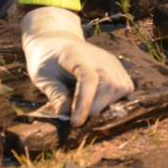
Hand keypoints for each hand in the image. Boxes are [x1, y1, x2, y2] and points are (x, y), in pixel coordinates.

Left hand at [21, 6, 134, 126]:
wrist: (57, 44)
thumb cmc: (47, 62)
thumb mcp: (42, 78)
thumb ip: (55, 94)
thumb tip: (65, 114)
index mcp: (75, 54)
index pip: (88, 78)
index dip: (84, 102)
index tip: (76, 123)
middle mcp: (99, 56)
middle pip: (109, 84)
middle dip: (95, 107)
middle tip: (78, 117)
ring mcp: (111, 61)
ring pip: (120, 88)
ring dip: (105, 105)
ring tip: (87, 107)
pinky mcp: (118, 68)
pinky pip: (125, 88)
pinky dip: (113, 100)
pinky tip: (98, 102)